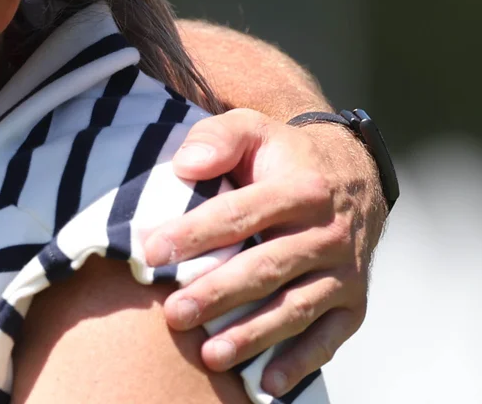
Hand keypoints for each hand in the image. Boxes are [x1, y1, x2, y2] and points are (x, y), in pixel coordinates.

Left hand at [142, 108, 384, 396]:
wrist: (353, 174)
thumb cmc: (281, 156)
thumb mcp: (252, 128)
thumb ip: (216, 138)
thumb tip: (185, 165)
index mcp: (302, 188)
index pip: (241, 213)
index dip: (196, 233)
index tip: (152, 251)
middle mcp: (329, 233)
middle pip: (267, 267)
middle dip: (218, 293)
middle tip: (174, 314)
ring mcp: (344, 271)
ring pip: (295, 307)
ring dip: (253, 335)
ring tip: (209, 355)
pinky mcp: (354, 303)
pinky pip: (328, 337)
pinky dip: (300, 362)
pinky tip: (268, 384)